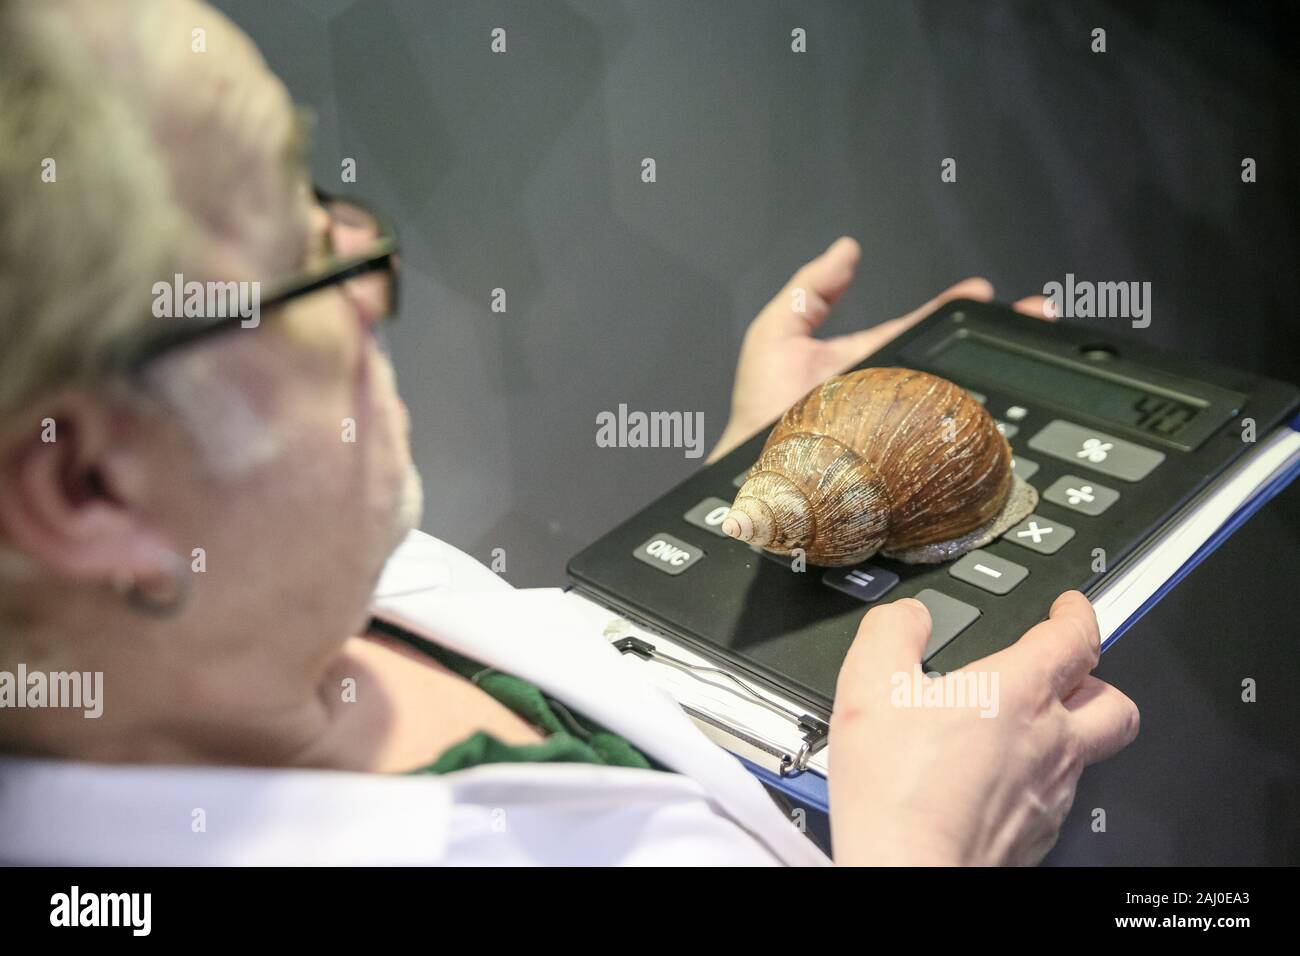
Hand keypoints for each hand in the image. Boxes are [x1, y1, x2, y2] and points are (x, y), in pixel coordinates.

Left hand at [707, 237, 1052, 462]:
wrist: (756, 473)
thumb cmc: (760, 411)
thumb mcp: (776, 334)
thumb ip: (809, 290)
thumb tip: (846, 250)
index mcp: (869, 357)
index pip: (920, 324)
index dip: (951, 305)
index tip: (982, 289)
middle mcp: (892, 388)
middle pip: (954, 357)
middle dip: (997, 335)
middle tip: (1038, 314)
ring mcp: (903, 421)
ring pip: (962, 393)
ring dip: (1002, 374)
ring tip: (1038, 347)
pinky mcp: (908, 454)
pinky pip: (950, 436)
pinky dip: (982, 423)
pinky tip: (1009, 410)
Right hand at [828, 591, 1138, 865]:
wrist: (907, 871)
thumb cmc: (896, 788)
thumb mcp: (869, 682)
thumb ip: (892, 630)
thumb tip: (907, 615)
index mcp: (1019, 693)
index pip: (1076, 637)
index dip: (1076, 613)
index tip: (1069, 607)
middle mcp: (1050, 742)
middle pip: (1113, 701)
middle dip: (1097, 678)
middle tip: (1068, 670)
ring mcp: (1050, 794)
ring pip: (1089, 753)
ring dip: (1068, 731)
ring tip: (1025, 726)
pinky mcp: (1037, 836)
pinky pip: (1057, 797)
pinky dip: (1038, 779)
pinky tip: (995, 780)